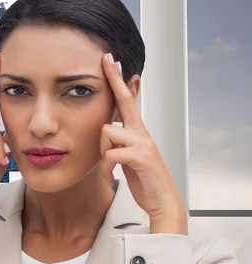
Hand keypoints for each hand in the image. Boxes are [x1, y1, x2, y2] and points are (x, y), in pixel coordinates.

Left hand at [99, 53, 187, 234]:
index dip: (118, 81)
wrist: (162, 203)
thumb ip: (119, 143)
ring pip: (106, 132)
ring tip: (109, 170)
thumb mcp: (127, 158)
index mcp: (137, 132)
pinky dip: (107, 168)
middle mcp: (141, 133)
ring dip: (102, 154)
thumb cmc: (144, 181)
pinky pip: (112, 153)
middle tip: (108, 60)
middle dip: (115, 80)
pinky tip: (111, 179)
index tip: (111, 61)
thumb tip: (108, 131)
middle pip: (125, 100)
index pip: (126, 101)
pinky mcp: (141, 156)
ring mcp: (143, 143)